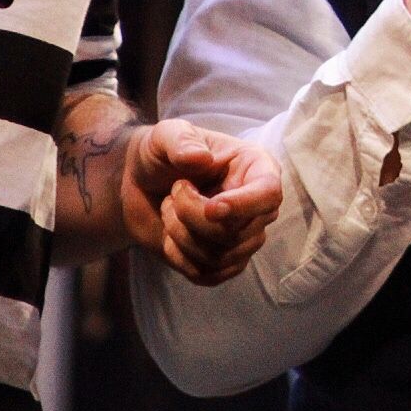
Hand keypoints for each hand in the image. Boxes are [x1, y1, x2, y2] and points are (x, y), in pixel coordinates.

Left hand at [122, 119, 282, 286]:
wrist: (141, 183)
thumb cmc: (163, 154)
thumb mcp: (166, 136)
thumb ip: (181, 141)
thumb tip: (200, 159)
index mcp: (256, 168)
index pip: (269, 194)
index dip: (243, 206)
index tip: (211, 208)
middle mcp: (256, 205)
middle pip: (241, 232)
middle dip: (194, 217)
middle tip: (172, 193)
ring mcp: (242, 236)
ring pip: (222, 256)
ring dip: (182, 235)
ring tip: (169, 209)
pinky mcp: (222, 260)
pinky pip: (208, 274)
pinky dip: (180, 258)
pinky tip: (171, 236)